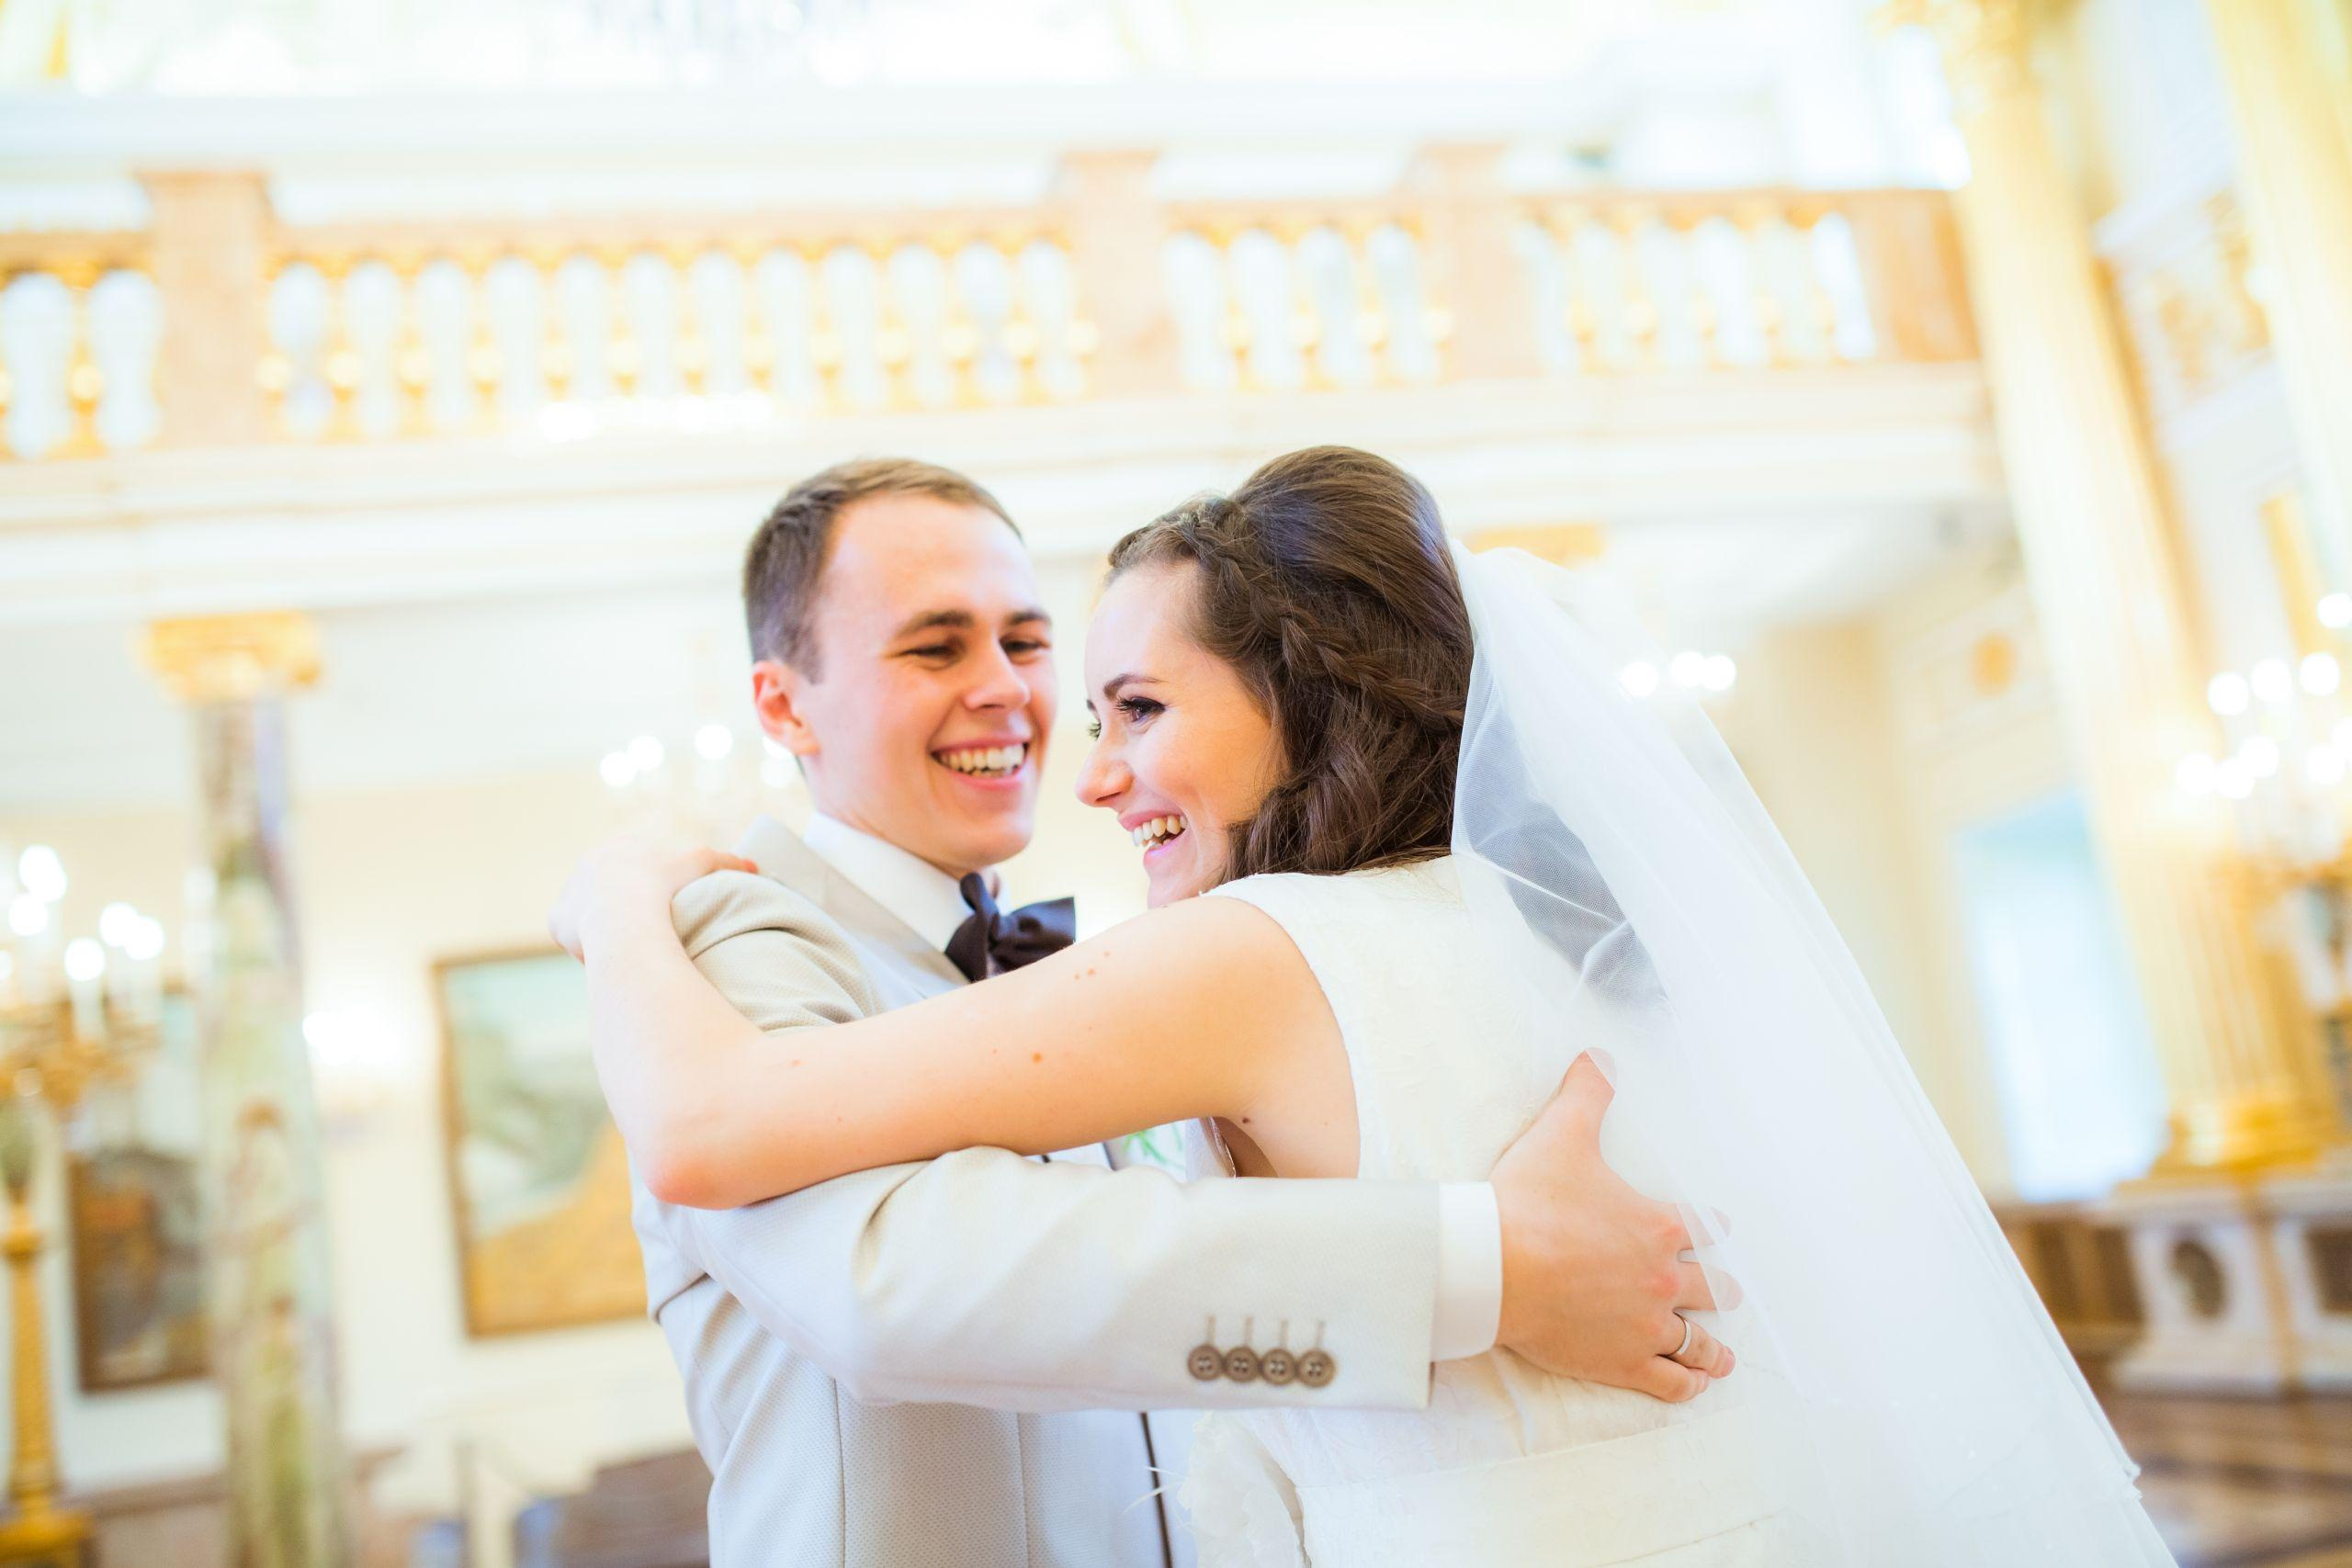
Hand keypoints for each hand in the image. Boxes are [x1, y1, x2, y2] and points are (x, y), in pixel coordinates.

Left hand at [547, 838, 755, 960]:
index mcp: (619, 848)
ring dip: (604, 929)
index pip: (633, 867)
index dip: (650, 888)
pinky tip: (607, 959)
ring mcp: (570, 893)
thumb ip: (726, 861)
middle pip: (608, 891)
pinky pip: (572, 937)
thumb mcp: (700, 864)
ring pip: (588, 915)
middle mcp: (588, 865)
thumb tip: (755, 865)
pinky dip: (587, 948)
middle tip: (648, 933)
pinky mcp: (557, 921)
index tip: (664, 909)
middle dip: (624, 909)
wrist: (624, 911)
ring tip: (629, 950)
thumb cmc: (663, 885)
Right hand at [1490, 1052, 1736, 1401]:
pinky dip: (1688, 1382)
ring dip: (1712, 1347)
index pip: (1701, 1227)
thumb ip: (1587, 1092)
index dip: (1709, 1227)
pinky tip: (1694, 1383)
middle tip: (1724, 1291)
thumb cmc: (1529, 1201)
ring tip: (1721, 1355)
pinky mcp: (1621, 1361)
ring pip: (1696, 1340)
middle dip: (1719, 1288)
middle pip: (1710, 1288)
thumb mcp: (1561, 1133)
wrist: (1495, 1265)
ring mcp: (1645, 1324)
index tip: (1714, 1230)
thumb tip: (1600, 1054)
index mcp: (1657, 1226)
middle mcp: (1662, 1278)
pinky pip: (1670, 1380)